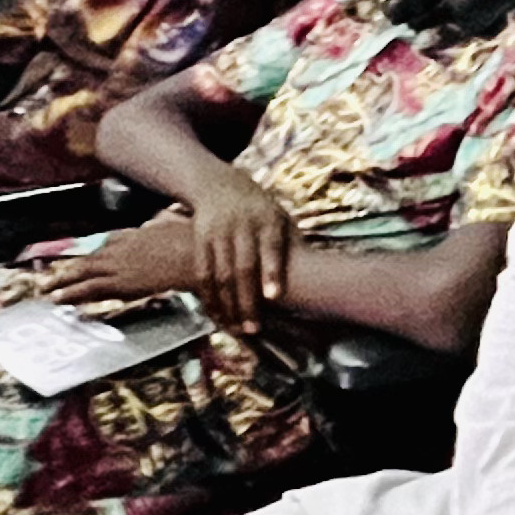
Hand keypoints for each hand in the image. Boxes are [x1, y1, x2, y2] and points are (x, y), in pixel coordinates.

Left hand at [39, 207, 209, 311]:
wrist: (192, 255)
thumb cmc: (193, 241)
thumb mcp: (176, 223)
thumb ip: (165, 222)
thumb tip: (162, 219)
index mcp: (135, 232)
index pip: (110, 242)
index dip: (98, 253)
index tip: (89, 260)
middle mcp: (120, 247)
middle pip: (90, 259)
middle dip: (69, 270)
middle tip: (50, 278)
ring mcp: (117, 265)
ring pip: (83, 273)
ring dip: (63, 282)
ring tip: (47, 290)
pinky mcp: (118, 283)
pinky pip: (90, 289)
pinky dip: (72, 293)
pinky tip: (59, 299)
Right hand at [188, 178, 297, 329]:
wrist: (218, 184)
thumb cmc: (259, 210)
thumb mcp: (279, 217)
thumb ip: (291, 244)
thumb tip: (315, 276)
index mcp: (268, 219)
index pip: (271, 247)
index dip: (272, 272)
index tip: (274, 297)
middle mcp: (242, 225)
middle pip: (243, 267)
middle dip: (247, 301)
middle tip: (253, 329)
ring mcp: (218, 232)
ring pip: (220, 275)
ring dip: (227, 306)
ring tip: (235, 329)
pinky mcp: (199, 239)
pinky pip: (203, 273)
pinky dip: (208, 297)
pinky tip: (216, 315)